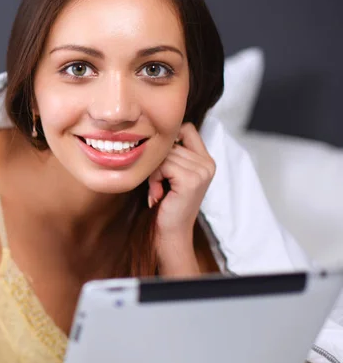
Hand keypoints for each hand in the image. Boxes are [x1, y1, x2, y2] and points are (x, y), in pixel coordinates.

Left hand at [148, 123, 215, 244]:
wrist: (170, 233)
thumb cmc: (165, 204)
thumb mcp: (171, 174)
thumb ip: (172, 154)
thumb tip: (154, 132)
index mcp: (206, 160)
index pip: (186, 129)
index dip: (169, 141)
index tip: (162, 164)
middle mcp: (208, 163)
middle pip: (171, 142)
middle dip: (157, 163)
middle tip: (158, 185)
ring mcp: (202, 171)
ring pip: (165, 154)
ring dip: (154, 173)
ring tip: (159, 190)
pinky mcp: (191, 180)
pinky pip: (163, 165)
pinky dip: (155, 179)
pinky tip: (158, 194)